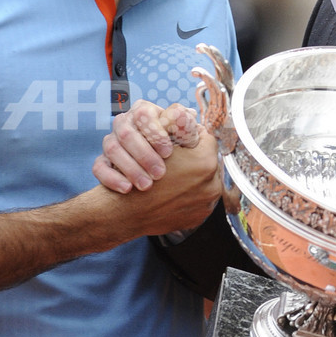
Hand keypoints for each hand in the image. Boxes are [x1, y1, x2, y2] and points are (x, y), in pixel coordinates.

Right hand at [84, 125, 221, 241]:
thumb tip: (188, 118)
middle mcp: (211, 185)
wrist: (124, 213)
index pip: (207, 140)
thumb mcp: (157, 142)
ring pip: (205, 182)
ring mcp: (206, 204)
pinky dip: (187, 195)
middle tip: (180, 158)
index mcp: (205, 162)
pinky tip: (173, 192)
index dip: (193, 137)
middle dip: (195, 158)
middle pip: (208, 162)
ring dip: (192, 178)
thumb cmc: (138, 174)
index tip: (184, 139)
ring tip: (175, 177)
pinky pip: (198, 201)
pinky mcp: (198, 218)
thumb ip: (178, 131)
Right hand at [93, 101, 200, 192]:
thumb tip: (185, 114)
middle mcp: (124, 122)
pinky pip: (99, 167)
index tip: (168, 152)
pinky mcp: (103, 160)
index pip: (143, 115)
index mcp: (144, 111)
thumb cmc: (179, 147)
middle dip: (143, 155)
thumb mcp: (187, 136)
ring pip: (112, 149)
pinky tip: (127, 189)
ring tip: (146, 185)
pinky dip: (111, 178)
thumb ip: (186, 126)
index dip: (155, 133)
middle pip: (126, 133)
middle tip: (160, 174)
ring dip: (130, 168)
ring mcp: (111, 141)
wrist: (169, 168)